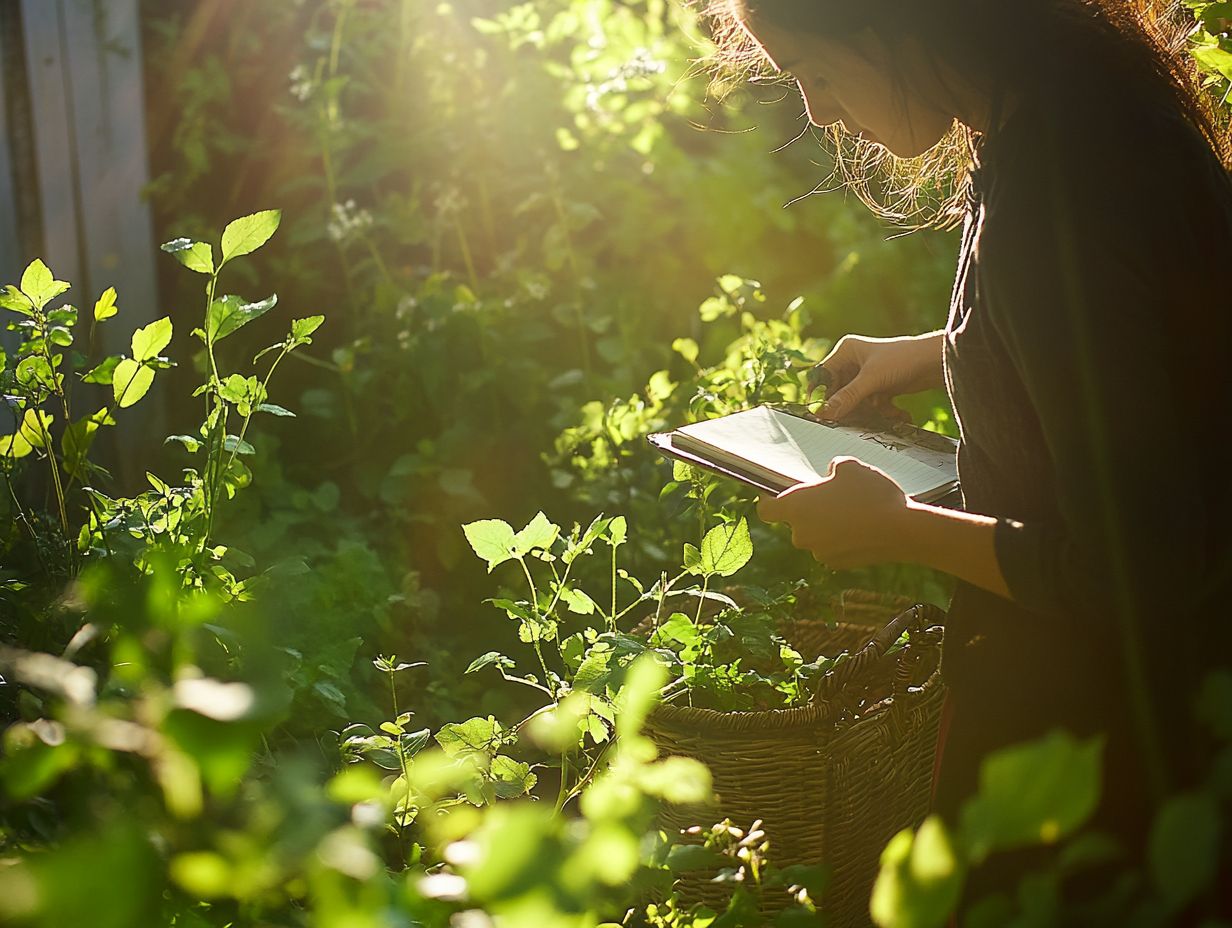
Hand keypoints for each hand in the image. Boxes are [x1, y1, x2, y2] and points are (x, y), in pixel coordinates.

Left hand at [756, 457, 913, 568]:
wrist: (902, 530)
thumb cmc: (872, 494)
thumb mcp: (850, 466)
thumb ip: (832, 468)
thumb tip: (830, 475)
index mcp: (797, 507)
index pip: (766, 510)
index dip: (769, 501)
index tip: (777, 494)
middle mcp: (801, 534)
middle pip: (795, 522)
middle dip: (809, 511)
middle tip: (832, 497)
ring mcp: (819, 552)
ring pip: (816, 535)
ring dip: (827, 525)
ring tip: (853, 511)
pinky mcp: (837, 564)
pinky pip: (832, 547)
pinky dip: (841, 539)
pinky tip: (862, 527)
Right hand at [809, 332, 944, 421]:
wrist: (937, 363)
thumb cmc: (904, 359)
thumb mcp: (872, 380)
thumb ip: (847, 397)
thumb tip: (824, 413)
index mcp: (846, 352)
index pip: (822, 376)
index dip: (820, 395)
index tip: (820, 413)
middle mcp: (853, 362)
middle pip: (838, 392)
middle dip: (847, 406)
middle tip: (852, 419)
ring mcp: (867, 376)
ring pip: (855, 401)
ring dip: (867, 410)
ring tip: (881, 410)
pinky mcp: (880, 387)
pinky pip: (870, 405)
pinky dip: (881, 411)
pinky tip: (897, 411)